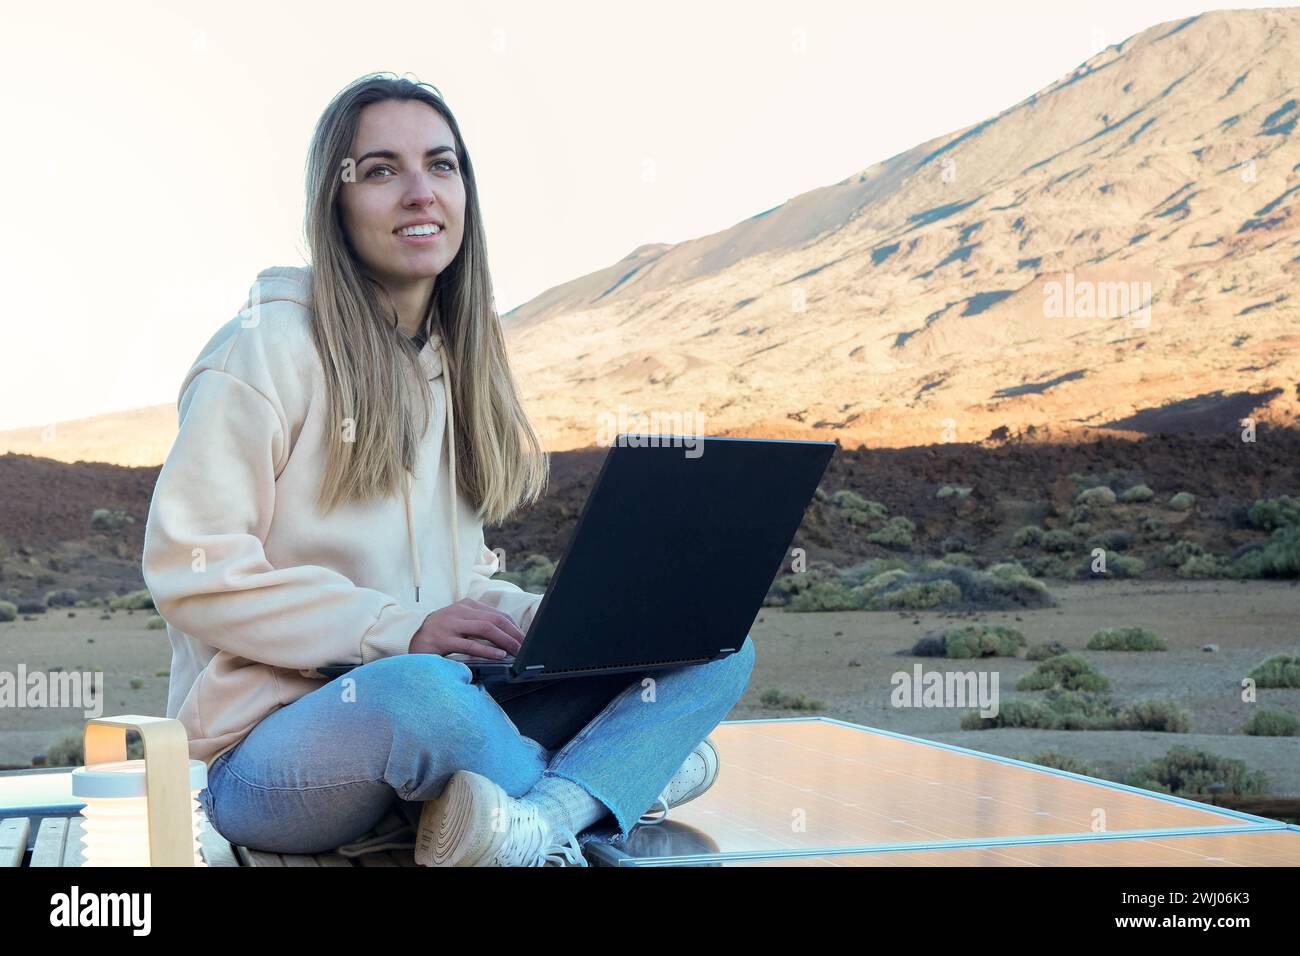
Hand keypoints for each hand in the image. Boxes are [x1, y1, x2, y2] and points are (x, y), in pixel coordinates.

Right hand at [407, 598, 525, 658]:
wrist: (409, 638)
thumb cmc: (439, 634)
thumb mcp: (460, 624)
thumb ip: (478, 626)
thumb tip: (507, 639)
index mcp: (466, 605)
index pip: (498, 614)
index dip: (514, 627)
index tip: (526, 639)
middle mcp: (459, 611)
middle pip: (495, 620)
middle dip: (514, 634)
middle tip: (526, 648)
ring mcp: (450, 624)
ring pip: (486, 628)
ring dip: (505, 641)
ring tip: (517, 651)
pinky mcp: (443, 639)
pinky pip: (470, 644)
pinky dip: (487, 650)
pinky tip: (499, 655)